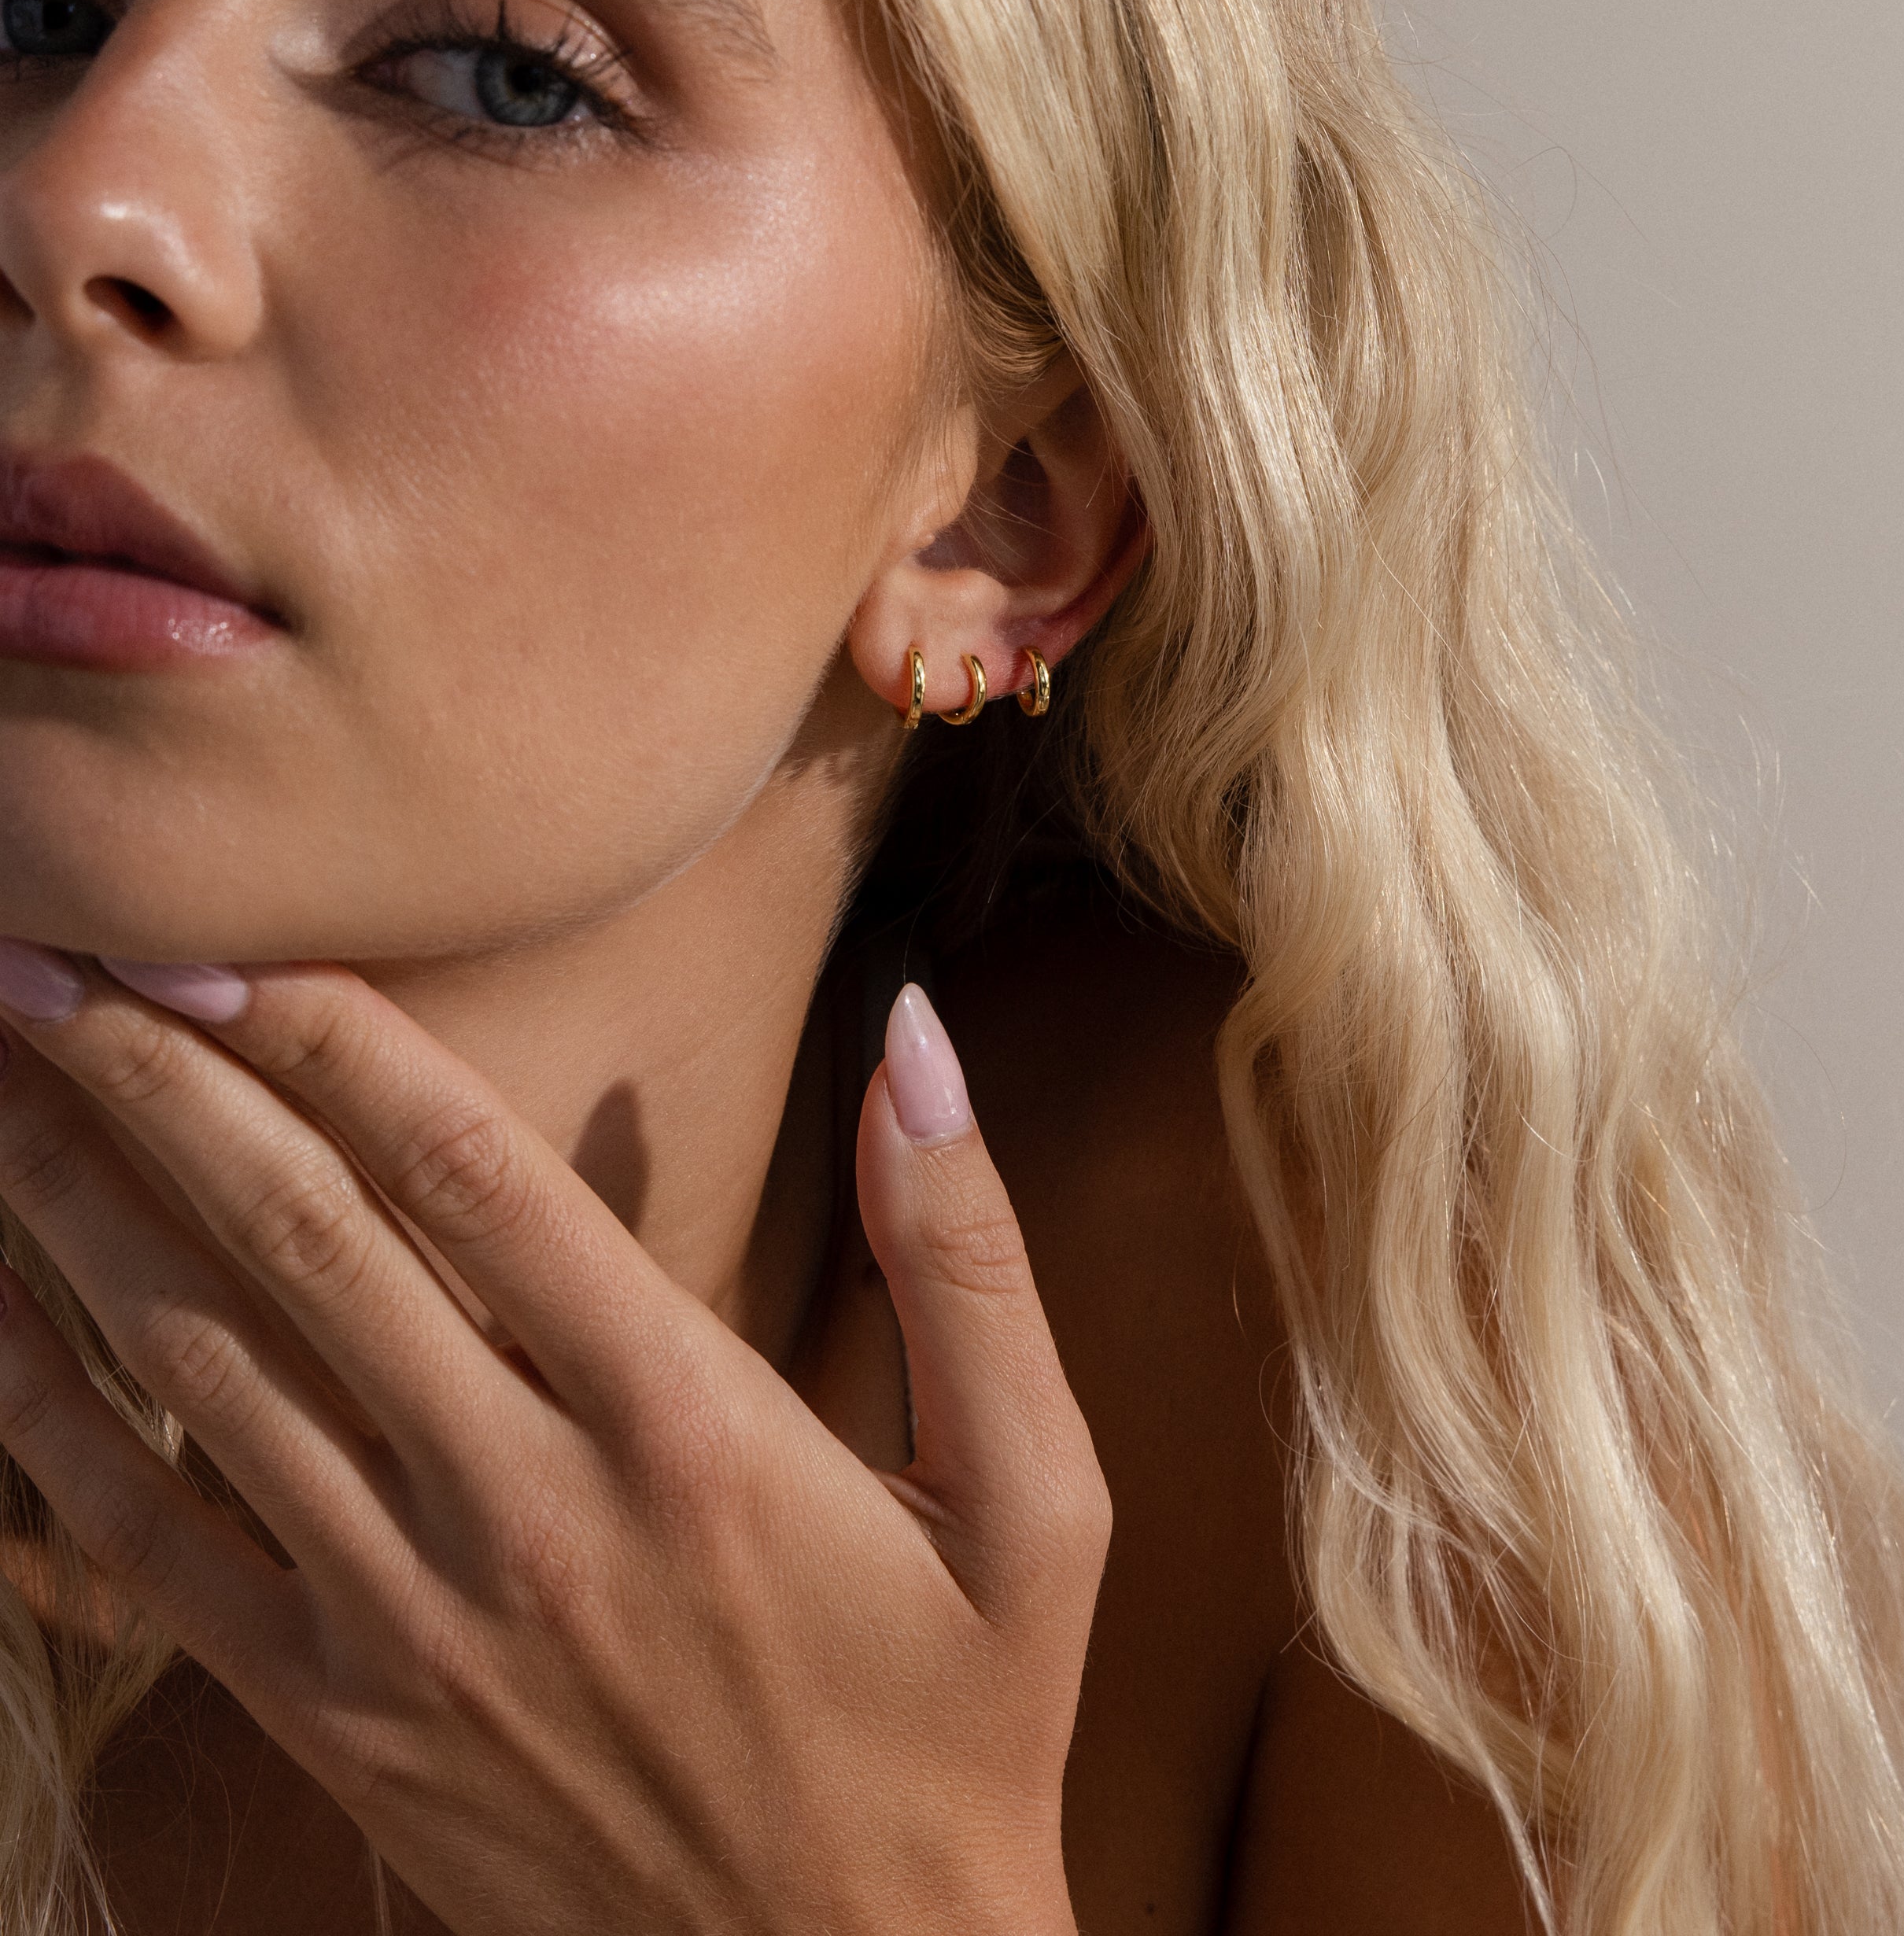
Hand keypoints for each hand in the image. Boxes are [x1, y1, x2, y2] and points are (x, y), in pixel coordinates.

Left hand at [0, 941, 1107, 1935]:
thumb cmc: (960, 1722)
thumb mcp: (1038, 1493)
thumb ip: (965, 1258)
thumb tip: (916, 1039)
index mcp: (691, 1426)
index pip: (474, 1183)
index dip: (338, 1043)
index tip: (232, 942)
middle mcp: (525, 1510)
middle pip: (301, 1249)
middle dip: (162, 1085)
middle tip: (50, 958)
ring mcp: (411, 1629)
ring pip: (201, 1381)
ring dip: (81, 1217)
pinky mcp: (343, 1727)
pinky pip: (156, 1561)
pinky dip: (52, 1436)